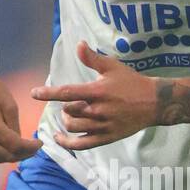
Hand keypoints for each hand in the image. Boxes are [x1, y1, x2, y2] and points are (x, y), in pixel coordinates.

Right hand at [0, 63, 41, 162]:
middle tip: (33, 148)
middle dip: (23, 154)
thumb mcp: (9, 104)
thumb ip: (15, 126)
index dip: (31, 148)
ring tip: (22, 148)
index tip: (39, 144)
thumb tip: (19, 142)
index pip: (15, 146)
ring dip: (12, 156)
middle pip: (6, 156)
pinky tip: (7, 145)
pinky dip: (0, 152)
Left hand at [31, 40, 157, 149]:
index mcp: (98, 92)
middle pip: (69, 112)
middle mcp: (98, 110)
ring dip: (67, 121)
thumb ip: (92, 58)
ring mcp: (102, 126)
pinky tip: (59, 138)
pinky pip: (82, 144)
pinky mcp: (106, 138)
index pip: (67, 93)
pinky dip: (67, 143)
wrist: (154, 103)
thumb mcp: (112, 67)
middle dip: (65, 107)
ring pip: (74, 127)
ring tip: (70, 116)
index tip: (34, 93)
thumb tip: (78, 44)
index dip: (48, 93)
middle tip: (70, 103)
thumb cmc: (132, 83)